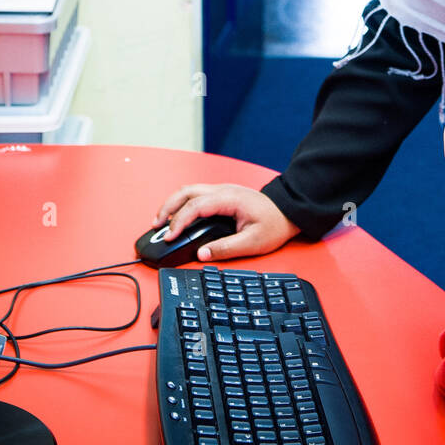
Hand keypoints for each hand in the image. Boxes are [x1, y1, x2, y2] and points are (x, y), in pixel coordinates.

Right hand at [151, 183, 300, 261]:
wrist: (288, 211)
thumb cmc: (274, 224)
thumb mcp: (253, 242)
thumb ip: (226, 249)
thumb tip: (202, 254)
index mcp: (230, 199)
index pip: (196, 206)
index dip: (179, 221)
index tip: (169, 236)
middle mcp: (223, 190)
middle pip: (186, 192)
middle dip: (167, 208)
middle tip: (156, 226)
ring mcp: (222, 190)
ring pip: (189, 191)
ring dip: (172, 204)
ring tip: (160, 222)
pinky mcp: (222, 195)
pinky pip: (196, 195)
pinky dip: (181, 204)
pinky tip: (176, 216)